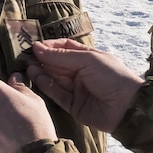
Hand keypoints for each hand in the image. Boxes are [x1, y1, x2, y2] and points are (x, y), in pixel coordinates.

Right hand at [26, 39, 142, 132]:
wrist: (126, 106)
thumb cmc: (111, 76)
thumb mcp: (87, 60)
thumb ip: (61, 56)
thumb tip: (38, 47)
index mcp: (88, 57)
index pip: (65, 49)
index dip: (50, 47)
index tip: (35, 46)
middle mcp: (81, 72)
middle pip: (57, 64)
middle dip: (43, 60)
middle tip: (26, 57)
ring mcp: (77, 89)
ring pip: (55, 79)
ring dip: (42, 72)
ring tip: (28, 66)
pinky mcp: (73, 106)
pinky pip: (57, 94)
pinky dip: (47, 86)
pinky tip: (38, 77)